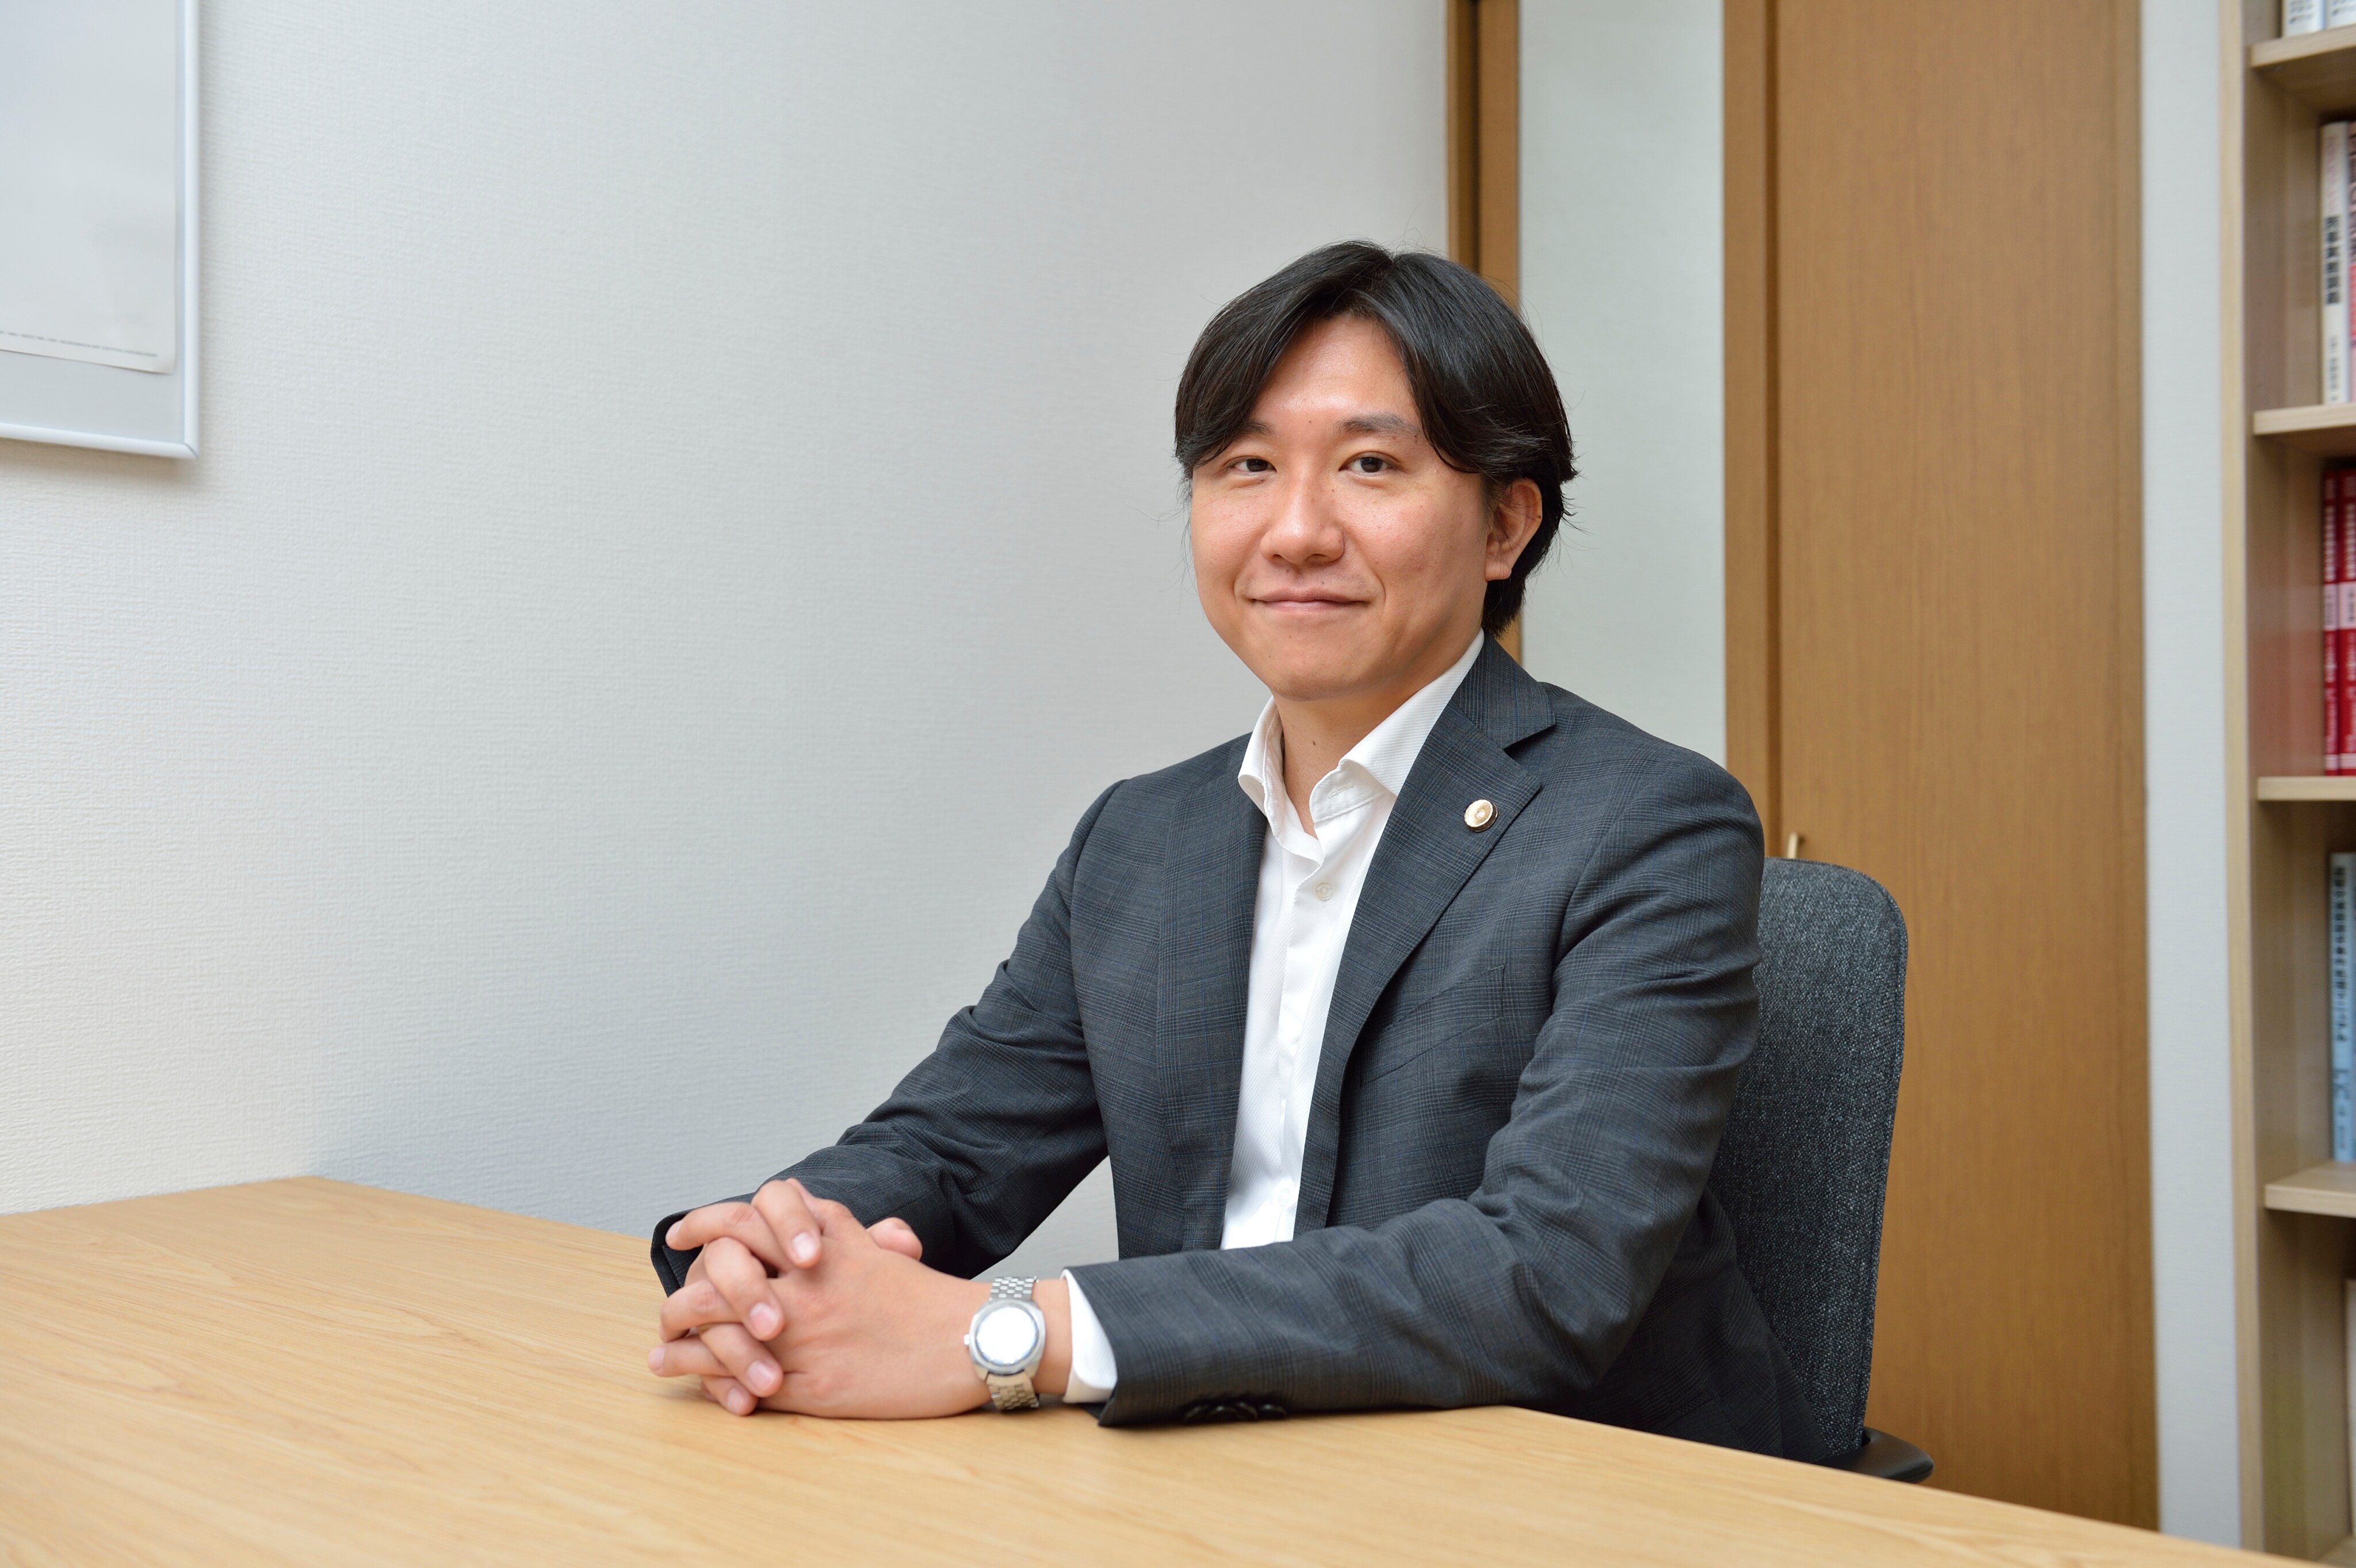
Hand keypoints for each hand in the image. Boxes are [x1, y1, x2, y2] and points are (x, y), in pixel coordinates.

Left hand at [650, 1192, 1073, 1418]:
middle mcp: (807, 1281)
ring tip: (664, 1347)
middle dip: (684, 1291)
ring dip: (679, 1335)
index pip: (748, 1217)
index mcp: (825, 1244)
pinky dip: (705, 1376)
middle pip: (719, 1272)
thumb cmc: (927, 1300)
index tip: (682, 1233)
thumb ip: (834, 1223)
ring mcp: (804, 1331)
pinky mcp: (807, 1382)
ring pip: (717, 1324)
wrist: (969, 1341)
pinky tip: (691, 1378)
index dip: (706, 1222)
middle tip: (669, 1307)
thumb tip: (797, 1197)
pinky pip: (739, 1375)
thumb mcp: (879, 1247)